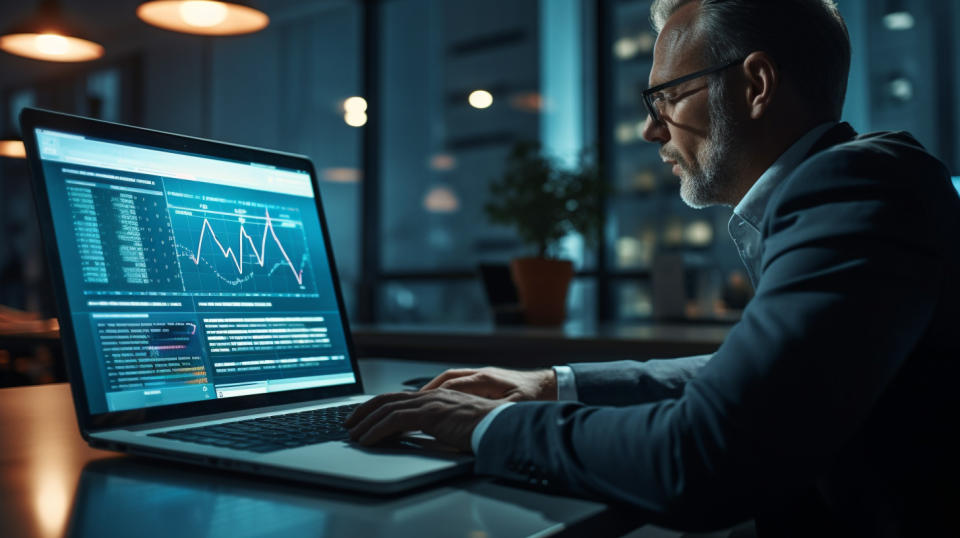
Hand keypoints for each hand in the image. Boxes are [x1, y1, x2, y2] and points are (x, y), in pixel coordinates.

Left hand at [344, 389, 505, 450]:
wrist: (500, 424)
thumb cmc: (484, 427)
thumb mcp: (455, 423)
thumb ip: (437, 423)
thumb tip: (419, 432)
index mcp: (435, 396)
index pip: (398, 397)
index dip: (377, 405)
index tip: (363, 416)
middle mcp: (429, 395)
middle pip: (387, 399)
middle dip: (364, 411)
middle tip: (349, 423)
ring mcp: (429, 402)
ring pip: (386, 409)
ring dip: (366, 423)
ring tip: (353, 435)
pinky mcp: (429, 414)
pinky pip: (394, 420)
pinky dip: (376, 430)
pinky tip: (367, 440)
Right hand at [419, 367, 556, 401]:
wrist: (552, 385)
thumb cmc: (538, 398)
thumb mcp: (518, 407)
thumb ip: (498, 412)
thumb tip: (484, 420)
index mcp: (487, 379)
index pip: (453, 385)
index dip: (434, 395)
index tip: (419, 404)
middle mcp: (482, 374)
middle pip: (447, 379)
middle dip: (426, 391)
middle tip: (409, 402)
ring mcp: (483, 375)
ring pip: (451, 378)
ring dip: (433, 388)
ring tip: (418, 400)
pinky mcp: (486, 380)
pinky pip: (458, 381)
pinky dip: (444, 388)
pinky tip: (437, 398)